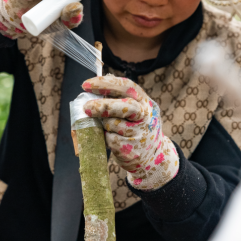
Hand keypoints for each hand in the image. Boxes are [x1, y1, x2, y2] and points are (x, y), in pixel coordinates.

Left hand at [82, 75, 178, 190]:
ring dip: (104, 125)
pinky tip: (111, 139)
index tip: (86, 85)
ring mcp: (140, 134)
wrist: (153, 156)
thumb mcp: (136, 109)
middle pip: (125, 107)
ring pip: (113, 125)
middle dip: (104, 106)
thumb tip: (95, 84)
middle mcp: (146, 116)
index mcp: (145, 101)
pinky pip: (110, 140)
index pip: (126, 86)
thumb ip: (119, 97)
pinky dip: (106, 138)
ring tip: (107, 127)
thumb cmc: (137, 127)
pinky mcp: (131, 149)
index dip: (105, 84)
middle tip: (86, 107)